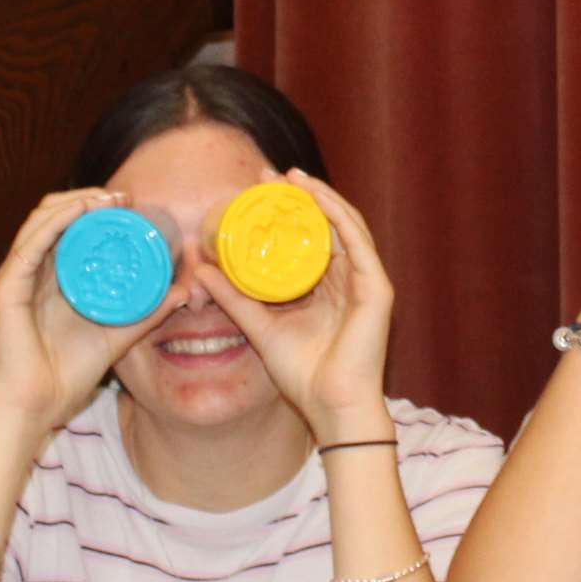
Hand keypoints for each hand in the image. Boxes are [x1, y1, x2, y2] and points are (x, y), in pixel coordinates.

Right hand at [0, 188, 188, 436]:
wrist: (37, 406)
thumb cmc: (68, 374)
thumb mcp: (119, 336)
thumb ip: (147, 314)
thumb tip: (183, 293)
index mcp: (54, 277)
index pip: (71, 228)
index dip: (97, 209)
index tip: (132, 203)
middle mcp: (35, 271)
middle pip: (55, 216)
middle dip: (89, 199)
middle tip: (124, 198)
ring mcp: (19, 276)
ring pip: (41, 220)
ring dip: (75, 202)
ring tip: (108, 199)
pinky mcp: (8, 287)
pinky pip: (30, 244)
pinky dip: (55, 221)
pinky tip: (79, 211)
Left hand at [193, 169, 393, 440]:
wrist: (332, 406)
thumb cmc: (303, 374)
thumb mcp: (259, 327)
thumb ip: (235, 299)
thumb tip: (203, 272)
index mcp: (326, 288)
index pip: (308, 238)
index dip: (286, 212)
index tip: (256, 191)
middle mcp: (348, 279)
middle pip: (326, 225)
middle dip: (300, 196)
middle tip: (270, 175)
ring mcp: (366, 282)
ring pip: (344, 225)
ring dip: (319, 197)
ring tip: (291, 178)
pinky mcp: (377, 288)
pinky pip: (357, 241)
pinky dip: (337, 215)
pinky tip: (316, 198)